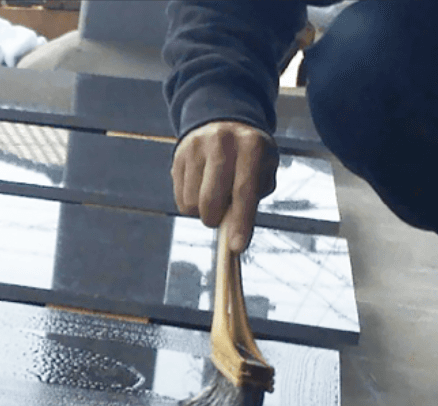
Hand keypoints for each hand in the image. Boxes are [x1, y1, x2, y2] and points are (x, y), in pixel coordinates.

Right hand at [170, 121, 278, 252]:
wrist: (223, 121)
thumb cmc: (249, 154)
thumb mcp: (265, 167)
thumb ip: (254, 196)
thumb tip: (234, 229)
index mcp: (251, 145)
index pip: (244, 190)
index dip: (241, 222)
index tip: (236, 247)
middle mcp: (221, 142)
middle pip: (211, 199)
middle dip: (215, 219)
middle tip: (220, 218)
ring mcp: (196, 147)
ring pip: (191, 202)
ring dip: (201, 212)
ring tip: (212, 197)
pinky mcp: (178, 156)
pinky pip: (180, 197)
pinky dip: (190, 204)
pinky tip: (200, 190)